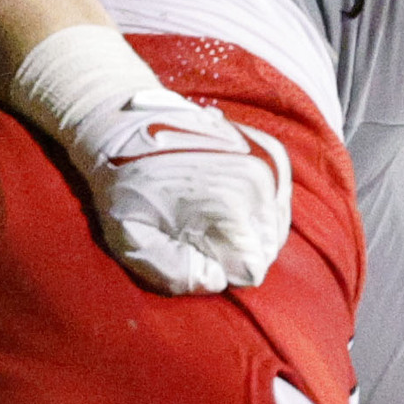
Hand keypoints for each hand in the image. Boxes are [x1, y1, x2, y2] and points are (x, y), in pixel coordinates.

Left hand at [74, 87, 292, 294]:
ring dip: (249, 231)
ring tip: (209, 216)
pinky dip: (257, 208)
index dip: (222, 270)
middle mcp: (259, 182)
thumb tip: (215, 280)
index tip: (195, 252)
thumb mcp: (131, 238)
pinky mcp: (271, 151)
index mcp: (230, 205)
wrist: (124, 123)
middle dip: (237, 252)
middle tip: (199, 235)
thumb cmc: (123, 185)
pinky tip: (225, 199)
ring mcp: (268, 162)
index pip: (252, 269)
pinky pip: (280, 202)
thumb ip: (170, 271)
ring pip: (276, 227)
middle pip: (268, 249)